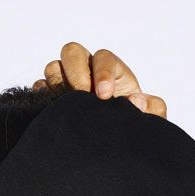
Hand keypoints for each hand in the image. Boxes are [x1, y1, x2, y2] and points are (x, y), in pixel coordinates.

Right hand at [33, 42, 166, 117]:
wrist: (113, 143)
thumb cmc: (131, 125)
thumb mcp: (150, 119)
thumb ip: (154, 109)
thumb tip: (138, 102)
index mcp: (111, 71)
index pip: (104, 58)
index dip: (102, 72)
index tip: (105, 95)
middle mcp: (86, 70)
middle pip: (72, 52)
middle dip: (76, 72)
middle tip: (83, 97)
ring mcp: (66, 82)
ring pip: (53, 68)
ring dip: (58, 83)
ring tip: (68, 106)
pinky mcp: (51, 97)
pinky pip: (40, 88)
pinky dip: (43, 96)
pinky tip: (53, 112)